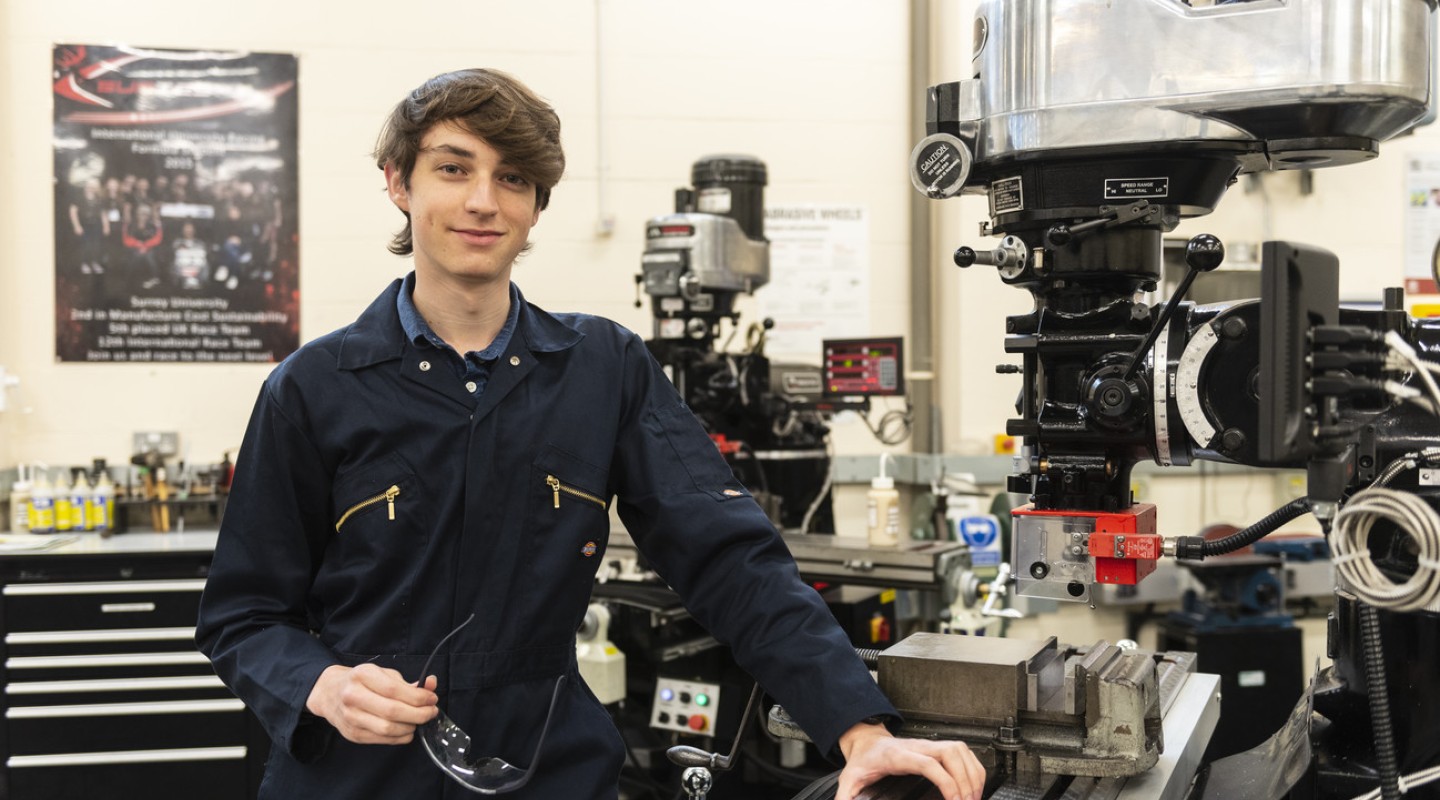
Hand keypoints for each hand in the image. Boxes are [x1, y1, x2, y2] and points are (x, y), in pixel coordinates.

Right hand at [305, 663, 438, 744]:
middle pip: (393, 712)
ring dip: (410, 727)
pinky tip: (407, 729)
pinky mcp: (352, 734)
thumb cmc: (360, 681)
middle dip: (419, 714)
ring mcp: (351, 718)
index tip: (432, 698)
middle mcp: (353, 697)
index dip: (418, 697)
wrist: (329, 693)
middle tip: (431, 712)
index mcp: (362, 676)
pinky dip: (400, 737)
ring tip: (418, 720)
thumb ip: (407, 682)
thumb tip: (432, 684)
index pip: (394, 690)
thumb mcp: (382, 674)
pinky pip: (382, 740)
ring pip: (388, 729)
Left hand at [836, 722, 984, 799]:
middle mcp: (918, 746)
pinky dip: (973, 768)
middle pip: (951, 754)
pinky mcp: (937, 747)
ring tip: (974, 797)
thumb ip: (846, 797)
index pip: (929, 763)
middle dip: (965, 780)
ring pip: (960, 751)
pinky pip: (963, 753)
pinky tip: (974, 785)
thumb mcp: (850, 779)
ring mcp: (929, 745)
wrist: (866, 741)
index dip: (946, 782)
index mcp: (899, 755)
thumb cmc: (863, 760)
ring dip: (972, 774)